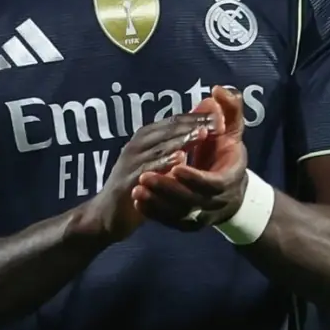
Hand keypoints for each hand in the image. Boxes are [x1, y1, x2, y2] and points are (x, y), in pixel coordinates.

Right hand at [78, 114, 210, 241]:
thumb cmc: (140, 184)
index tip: (222, 115)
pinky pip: (147, 171)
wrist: (107, 215)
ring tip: (202, 134)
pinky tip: (180, 161)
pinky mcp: (127, 182)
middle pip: (169, 129)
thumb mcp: (159, 160)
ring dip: (181, 139)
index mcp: (147, 137)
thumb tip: (198, 121)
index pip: (176, 121)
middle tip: (218, 121)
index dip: (198, 117)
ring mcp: (130, 163)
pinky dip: (164, 164)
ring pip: (159, 147)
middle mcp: (137, 145)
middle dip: (194, 124)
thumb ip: (179, 140)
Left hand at [133, 86, 249, 229]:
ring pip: (177, 214)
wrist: (230, 190)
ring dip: (156, 202)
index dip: (194, 176)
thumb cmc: (228, 154)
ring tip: (137, 187)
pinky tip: (137, 199)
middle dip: (167, 188)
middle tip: (145, 176)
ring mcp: (200, 216)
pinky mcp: (186, 223)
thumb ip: (230, 110)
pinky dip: (152, 212)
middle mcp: (215, 202)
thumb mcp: (233, 131)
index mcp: (228, 180)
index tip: (177, 163)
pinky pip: (168, 220)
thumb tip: (217, 90)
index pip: (211, 183)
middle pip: (190, 201)